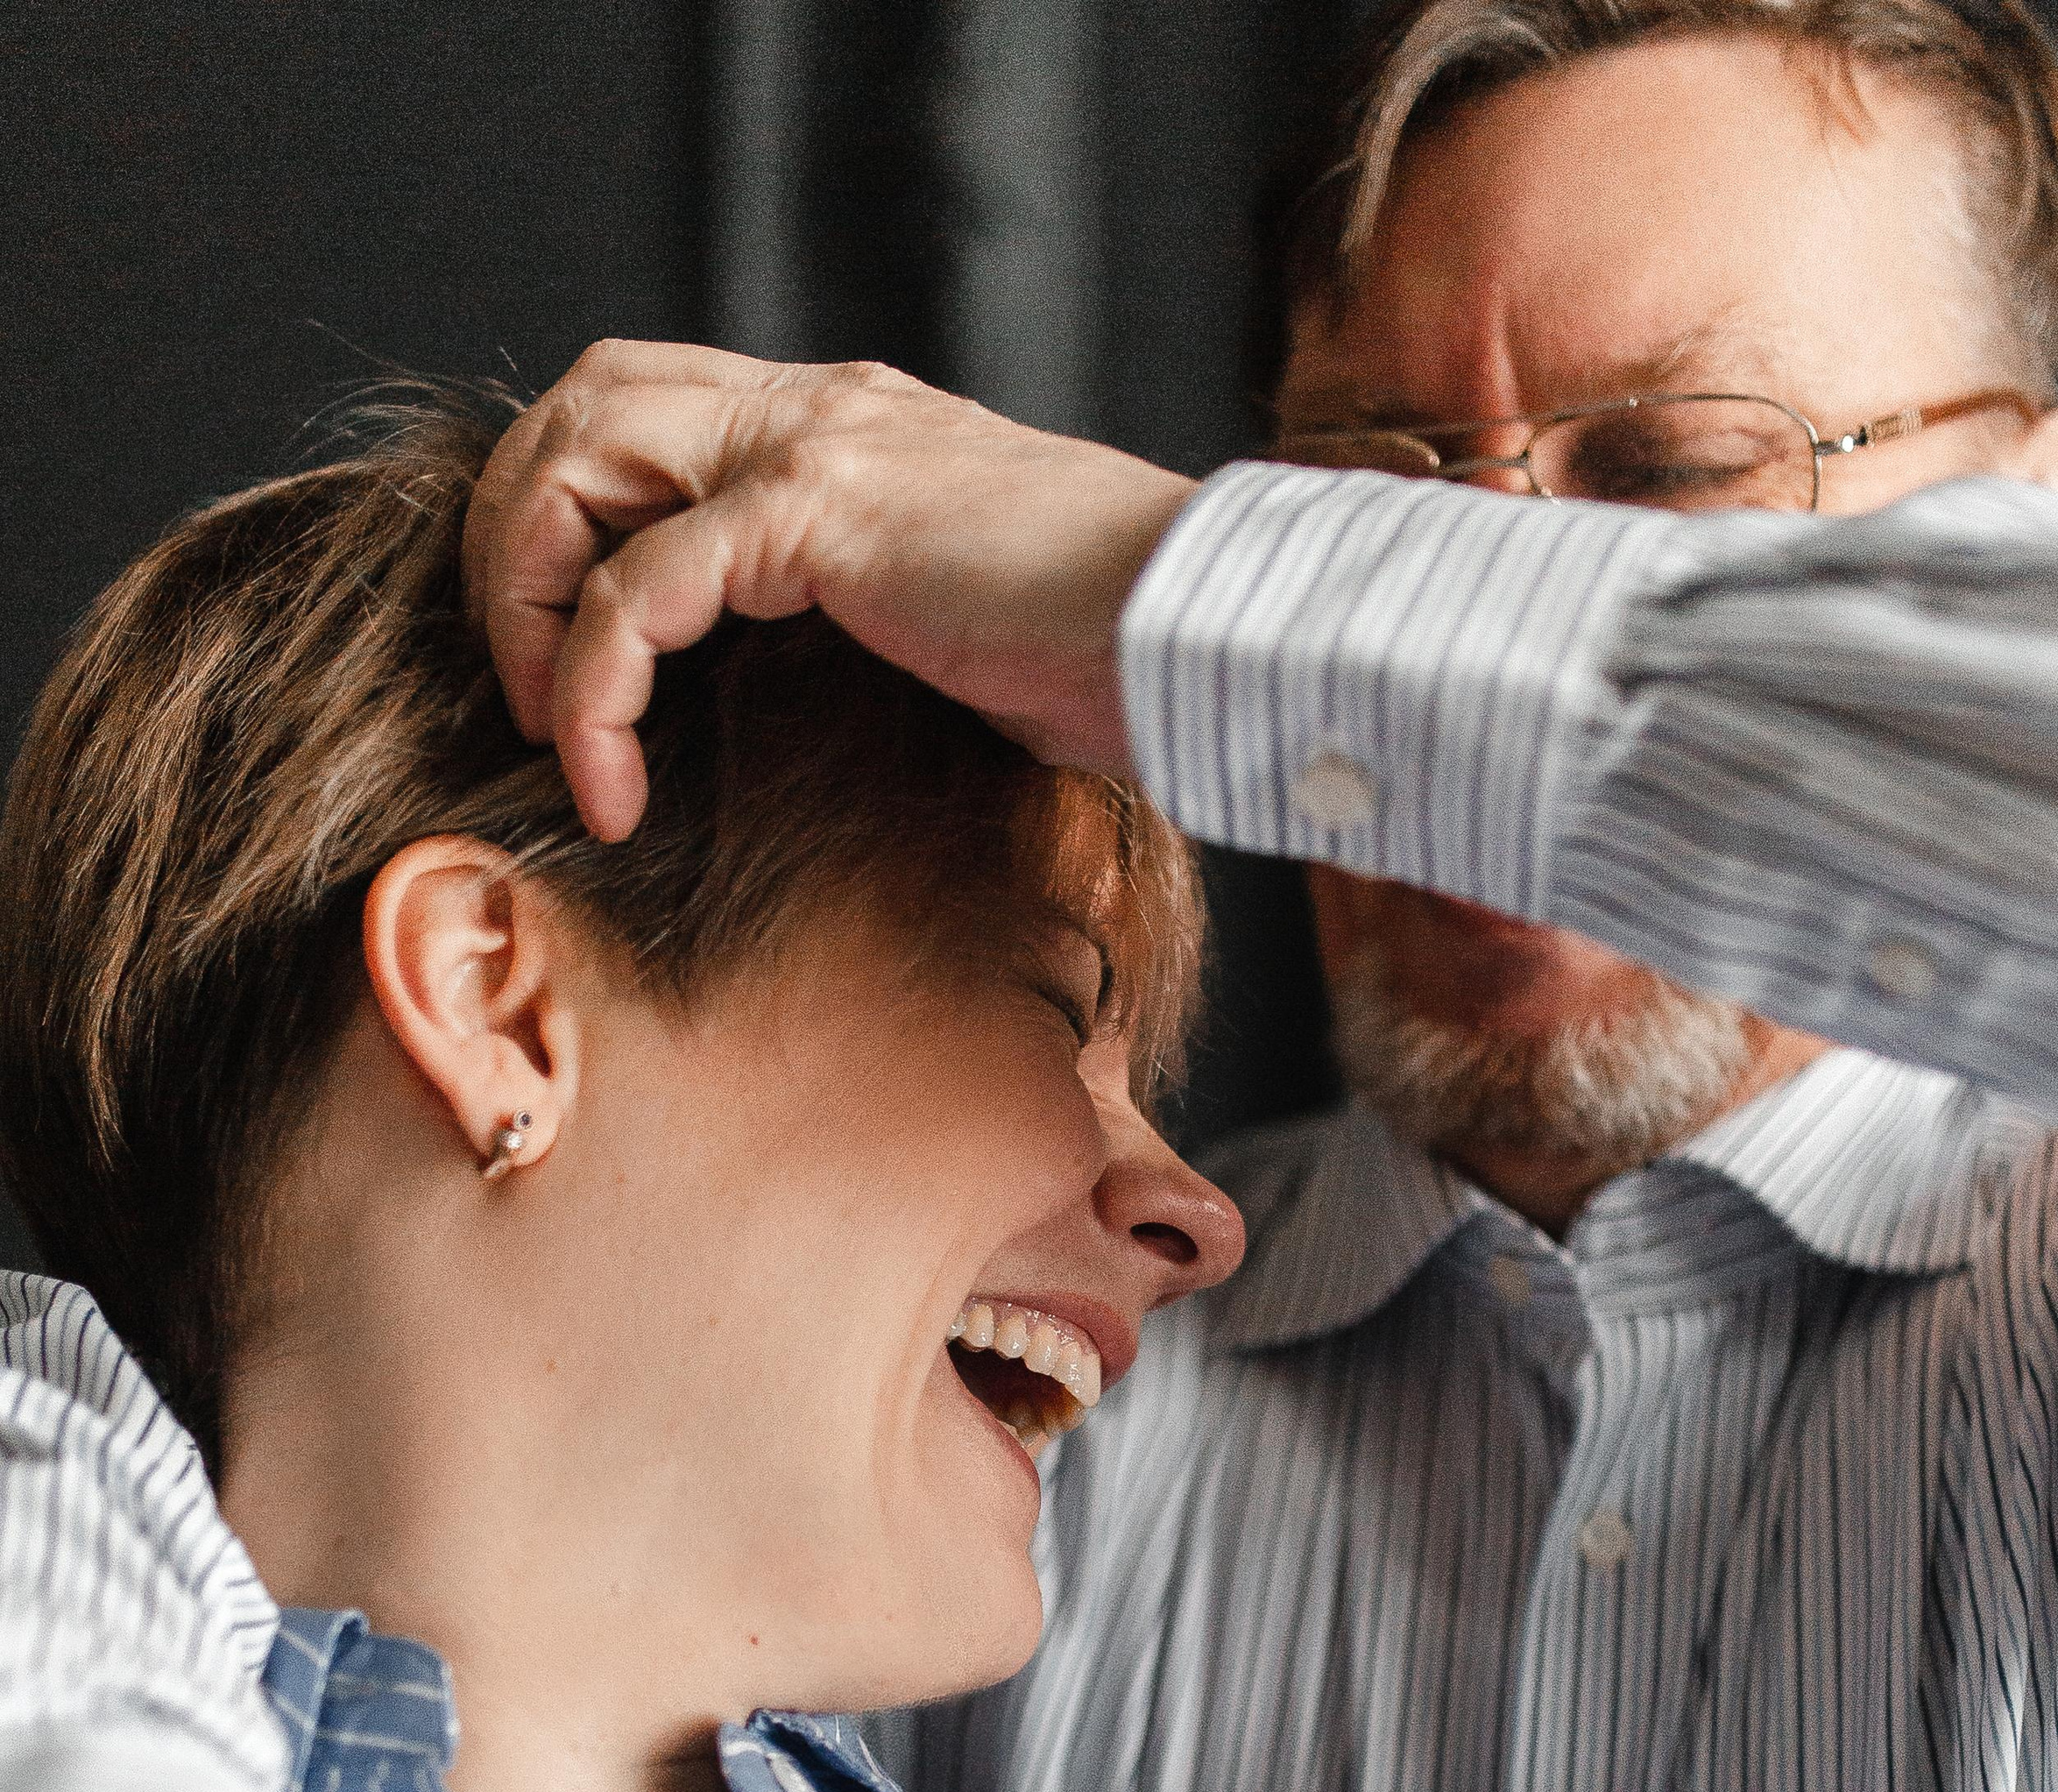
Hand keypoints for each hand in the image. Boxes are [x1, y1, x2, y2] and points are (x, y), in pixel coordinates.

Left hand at [462, 342, 1195, 836]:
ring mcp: (816, 445)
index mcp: (848, 425)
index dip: (571, 521)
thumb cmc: (1118, 664)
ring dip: (529, 601)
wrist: (1205, 638)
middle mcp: (816, 406)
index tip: (572, 671)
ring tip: (554, 732)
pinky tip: (619, 786)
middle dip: (515, 544)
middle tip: (527, 690)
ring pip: (579, 458)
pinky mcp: (820, 517)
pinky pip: (643, 587)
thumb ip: (877, 626)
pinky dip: (599, 691)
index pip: (647, 406)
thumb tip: (813, 720)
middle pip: (581, 401)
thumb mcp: (967, 631)